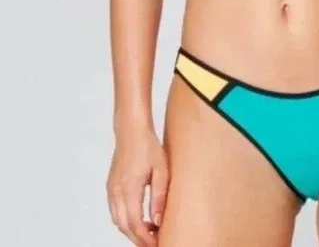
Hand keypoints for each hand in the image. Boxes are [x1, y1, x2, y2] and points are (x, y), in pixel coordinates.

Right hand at [107, 125, 168, 245]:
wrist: (131, 129)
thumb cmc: (148, 145)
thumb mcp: (161, 170)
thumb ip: (160, 196)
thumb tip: (158, 220)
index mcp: (129, 189)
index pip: (135, 224)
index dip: (145, 238)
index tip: (157, 243)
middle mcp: (116, 192)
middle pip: (124, 226)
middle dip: (138, 238)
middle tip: (154, 242)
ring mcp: (111, 189)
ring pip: (118, 220)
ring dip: (131, 230)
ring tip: (150, 231)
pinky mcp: (111, 185)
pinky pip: (115, 210)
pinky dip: (125, 219)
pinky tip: (140, 217)